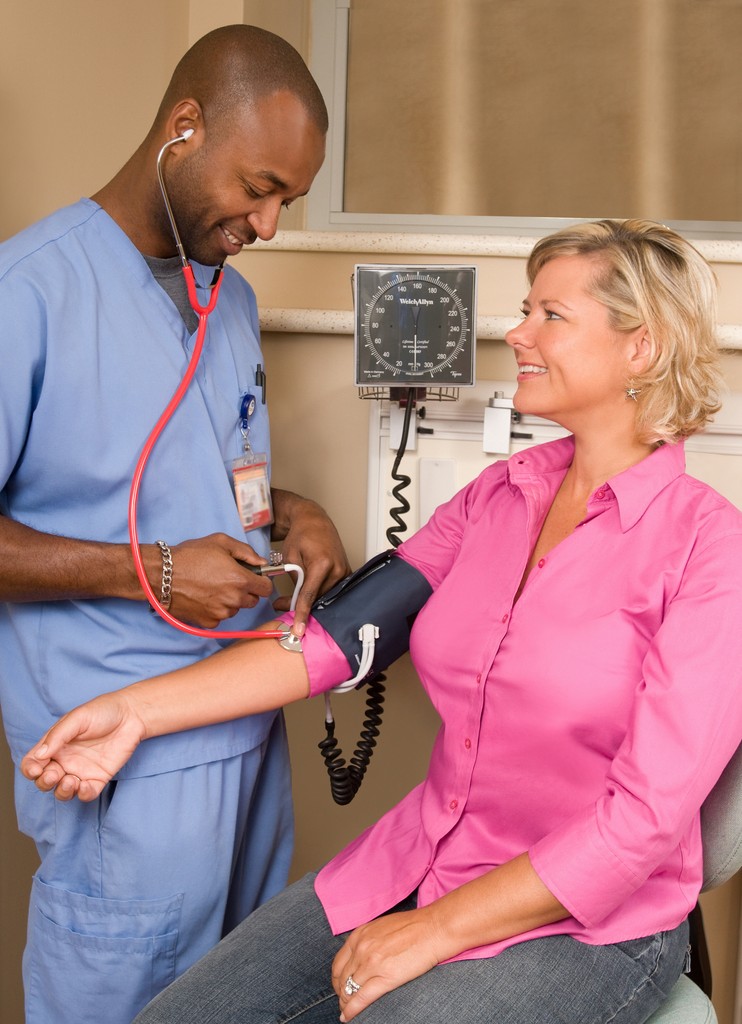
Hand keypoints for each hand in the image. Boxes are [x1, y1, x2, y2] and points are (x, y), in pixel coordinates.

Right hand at [20, 692, 146, 801]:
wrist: (132, 715)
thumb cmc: (102, 711)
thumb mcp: (77, 718)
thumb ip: (58, 736)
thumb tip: (39, 755)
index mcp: (54, 745)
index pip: (33, 763)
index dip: (30, 769)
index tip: (37, 769)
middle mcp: (65, 760)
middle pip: (44, 781)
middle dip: (45, 782)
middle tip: (55, 774)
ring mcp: (81, 771)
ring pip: (63, 792)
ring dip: (62, 792)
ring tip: (71, 781)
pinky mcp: (98, 778)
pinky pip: (86, 794)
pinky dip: (83, 794)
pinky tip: (86, 785)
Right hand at [152, 534, 273, 627]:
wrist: (162, 574)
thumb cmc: (190, 556)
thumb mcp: (221, 542)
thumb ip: (247, 552)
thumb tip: (262, 563)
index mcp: (240, 580)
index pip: (266, 589)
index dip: (261, 582)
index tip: (254, 578)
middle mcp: (233, 600)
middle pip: (252, 600)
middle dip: (245, 591)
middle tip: (228, 579)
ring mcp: (221, 613)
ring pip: (236, 609)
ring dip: (230, 601)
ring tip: (212, 586)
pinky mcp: (208, 622)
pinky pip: (220, 617)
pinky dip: (215, 609)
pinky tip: (204, 596)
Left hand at [270, 492, 350, 629]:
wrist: (314, 521)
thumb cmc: (301, 535)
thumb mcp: (289, 557)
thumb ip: (294, 581)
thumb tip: (295, 601)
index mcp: (322, 563)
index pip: (310, 595)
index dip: (302, 614)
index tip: (298, 629)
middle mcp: (337, 569)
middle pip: (318, 598)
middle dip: (300, 605)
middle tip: (281, 604)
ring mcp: (343, 571)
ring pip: (325, 596)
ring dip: (310, 599)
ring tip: (291, 596)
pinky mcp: (345, 572)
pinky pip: (332, 590)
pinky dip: (319, 593)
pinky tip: (308, 592)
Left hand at [331, 908, 442, 1021]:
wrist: (434, 929)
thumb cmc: (413, 926)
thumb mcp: (381, 927)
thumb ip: (367, 941)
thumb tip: (360, 956)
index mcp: (359, 935)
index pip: (338, 963)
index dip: (337, 979)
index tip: (340, 987)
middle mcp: (361, 948)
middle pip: (341, 978)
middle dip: (340, 993)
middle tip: (344, 1001)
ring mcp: (372, 963)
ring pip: (349, 990)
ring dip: (345, 1003)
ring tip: (347, 1011)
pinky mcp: (385, 978)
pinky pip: (361, 999)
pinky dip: (351, 1011)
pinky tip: (348, 1017)